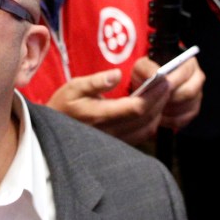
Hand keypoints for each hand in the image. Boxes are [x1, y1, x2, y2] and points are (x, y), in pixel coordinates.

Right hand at [46, 67, 169, 144]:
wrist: (52, 132)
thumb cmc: (63, 106)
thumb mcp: (73, 87)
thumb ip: (96, 81)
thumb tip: (117, 74)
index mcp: (100, 115)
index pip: (136, 108)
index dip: (153, 95)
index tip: (163, 80)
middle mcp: (111, 131)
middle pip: (146, 118)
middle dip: (160, 100)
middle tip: (168, 84)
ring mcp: (115, 141)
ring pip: (147, 129)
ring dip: (158, 111)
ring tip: (162, 94)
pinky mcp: (118, 144)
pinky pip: (141, 136)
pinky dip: (151, 122)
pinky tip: (152, 109)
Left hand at [152, 53, 204, 130]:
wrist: (148, 85)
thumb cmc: (146, 73)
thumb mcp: (143, 66)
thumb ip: (148, 68)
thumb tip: (154, 74)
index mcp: (188, 64)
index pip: (186, 72)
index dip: (173, 81)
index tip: (159, 88)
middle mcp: (197, 80)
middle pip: (189, 92)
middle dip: (171, 98)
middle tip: (156, 101)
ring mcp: (196, 97)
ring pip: (185, 108)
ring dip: (168, 109)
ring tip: (154, 108)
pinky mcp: (191, 112)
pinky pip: (181, 120)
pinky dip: (168, 120)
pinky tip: (157, 116)